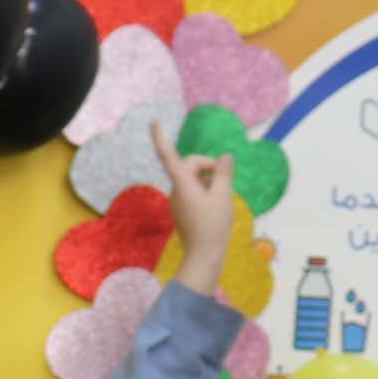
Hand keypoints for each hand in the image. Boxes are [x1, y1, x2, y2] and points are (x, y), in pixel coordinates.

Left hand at [155, 120, 239, 297]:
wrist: (204, 255)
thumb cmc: (213, 225)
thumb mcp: (224, 194)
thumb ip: (224, 172)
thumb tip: (225, 157)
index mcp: (182, 183)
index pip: (169, 156)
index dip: (160, 138)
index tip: (153, 122)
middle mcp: (176, 190)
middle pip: (191, 164)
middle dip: (208, 164)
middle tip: (225, 177)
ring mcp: (179, 201)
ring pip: (195, 178)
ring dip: (210, 179)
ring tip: (222, 196)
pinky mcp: (184, 210)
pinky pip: (195, 191)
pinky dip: (207, 190)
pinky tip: (217, 204)